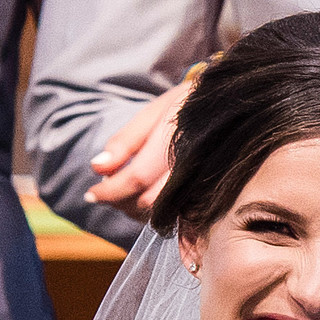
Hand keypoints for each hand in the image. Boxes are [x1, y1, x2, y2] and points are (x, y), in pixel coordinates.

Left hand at [83, 78, 191, 217]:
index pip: (137, 178)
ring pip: (160, 211)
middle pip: (147, 201)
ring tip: (122, 190)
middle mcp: (192, 167)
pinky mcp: (205, 193)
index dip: (110, 191)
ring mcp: (201, 183)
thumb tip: (97, 168)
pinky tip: (142, 194)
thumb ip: (125, 142)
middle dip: (120, 201)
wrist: (229, 107)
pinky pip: (173, 212)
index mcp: (176, 143)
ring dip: (133, 208)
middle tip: (106, 189)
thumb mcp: (153, 114)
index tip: (90, 194)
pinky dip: (151, 209)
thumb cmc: (185, 107)